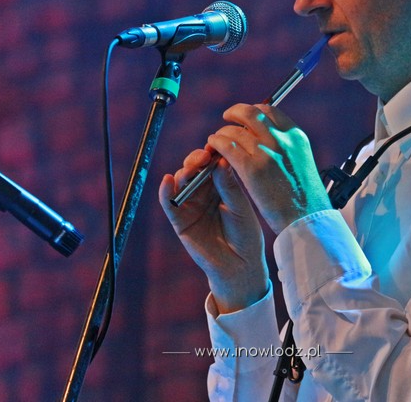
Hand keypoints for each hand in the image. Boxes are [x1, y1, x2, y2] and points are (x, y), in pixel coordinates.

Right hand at [159, 148, 268, 313]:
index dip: (212, 153)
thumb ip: (229, 187)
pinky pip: (169, 203)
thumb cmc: (245, 235)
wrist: (240, 265)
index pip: (212, 163)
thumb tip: (220, 161)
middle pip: (194, 168)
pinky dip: (165, 191)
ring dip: (184, 172)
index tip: (215, 145)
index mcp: (222, 185)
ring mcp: (191, 205)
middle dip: (196, 159)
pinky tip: (167, 180)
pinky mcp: (180, 220)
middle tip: (204, 155)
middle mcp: (204, 191)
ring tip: (191, 169)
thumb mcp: (241, 208)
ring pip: (180, 181)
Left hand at [207, 104, 329, 233]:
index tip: (245, 119)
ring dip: (223, 133)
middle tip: (227, 119)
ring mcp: (266, 152)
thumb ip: (285, 147)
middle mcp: (281, 139)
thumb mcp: (300, 162)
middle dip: (235, 114)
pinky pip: (227, 147)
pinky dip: (217, 144)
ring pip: (234, 131)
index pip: (268, 110)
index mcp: (295, 136)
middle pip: (250, 113)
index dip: (253, 111)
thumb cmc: (304, 197)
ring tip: (217, 141)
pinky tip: (214, 148)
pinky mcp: (251, 168)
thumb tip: (264, 138)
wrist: (307, 219)